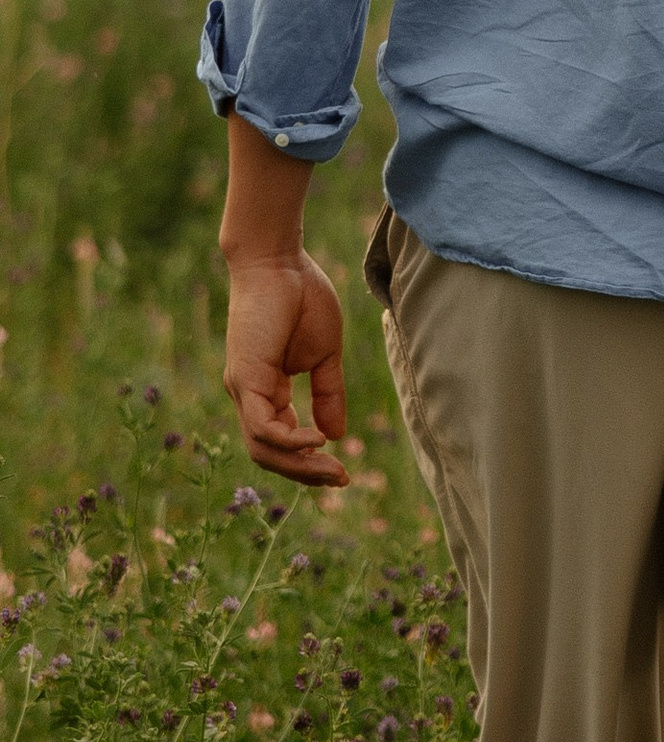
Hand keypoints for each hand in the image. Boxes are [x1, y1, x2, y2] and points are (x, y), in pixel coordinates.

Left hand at [223, 252, 350, 484]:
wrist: (278, 261)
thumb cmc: (301, 297)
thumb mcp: (324, 355)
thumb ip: (328, 394)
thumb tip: (335, 435)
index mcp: (265, 390)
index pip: (280, 442)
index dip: (309, 462)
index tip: (342, 471)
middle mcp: (249, 395)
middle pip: (268, 454)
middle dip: (305, 474)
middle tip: (339, 480)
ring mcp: (244, 388)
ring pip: (262, 448)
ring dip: (298, 465)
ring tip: (332, 468)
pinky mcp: (246, 378)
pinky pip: (263, 427)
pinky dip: (290, 441)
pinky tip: (318, 441)